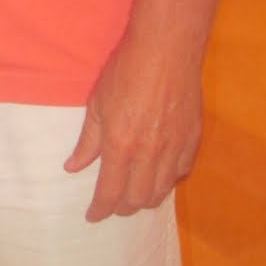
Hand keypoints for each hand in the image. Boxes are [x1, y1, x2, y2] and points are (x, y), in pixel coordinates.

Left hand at [64, 35, 201, 220]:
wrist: (165, 49)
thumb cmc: (126, 71)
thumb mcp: (97, 103)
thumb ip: (87, 141)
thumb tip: (73, 167)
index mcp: (120, 145)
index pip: (109, 193)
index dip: (100, 210)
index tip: (93, 216)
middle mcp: (149, 154)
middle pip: (138, 200)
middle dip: (122, 208)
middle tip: (113, 203)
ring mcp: (174, 148)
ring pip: (161, 191)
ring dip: (146, 198)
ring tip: (135, 192)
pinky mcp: (192, 139)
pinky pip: (181, 171)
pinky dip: (168, 178)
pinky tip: (159, 170)